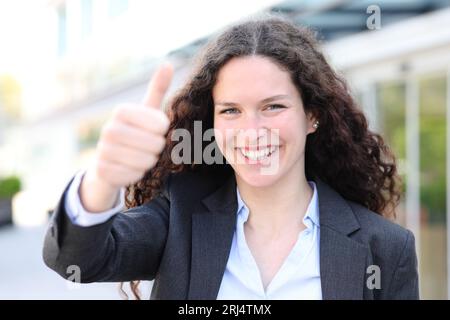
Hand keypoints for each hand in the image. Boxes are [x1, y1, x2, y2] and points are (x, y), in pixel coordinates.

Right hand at [79, 63, 172, 211]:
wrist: (110, 160)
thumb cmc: (136, 133)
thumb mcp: (147, 111)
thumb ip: (158, 89)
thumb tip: (168, 63)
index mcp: (121, 111)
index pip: (161, 125)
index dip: (163, 131)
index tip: (154, 131)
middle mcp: (108, 128)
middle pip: (155, 144)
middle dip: (157, 148)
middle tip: (148, 146)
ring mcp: (103, 150)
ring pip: (146, 161)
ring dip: (149, 162)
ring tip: (139, 156)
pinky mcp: (102, 171)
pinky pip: (134, 176)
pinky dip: (137, 175)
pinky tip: (129, 168)